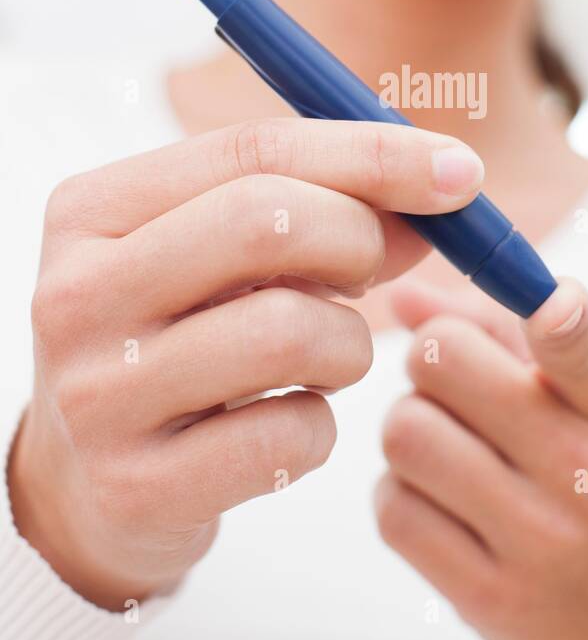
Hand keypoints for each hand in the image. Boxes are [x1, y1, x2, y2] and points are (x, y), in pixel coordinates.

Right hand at [9, 117, 484, 611]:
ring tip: (324, 357)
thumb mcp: (224, 259)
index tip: (459, 171)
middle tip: (373, 273)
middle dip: (359, 240)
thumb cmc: (182, 341)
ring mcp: (98, 395)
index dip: (373, 155)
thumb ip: (321, 207)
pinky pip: (292, 436)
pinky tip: (285, 425)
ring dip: (348, 345)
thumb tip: (443, 186)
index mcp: (91, 211)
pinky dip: (321, 426)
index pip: (252, 152)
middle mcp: (75, 295)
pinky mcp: (137, 487)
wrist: (90, 487)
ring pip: (291, 332)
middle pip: (268, 223)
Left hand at [374, 276, 587, 639]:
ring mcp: (538, 541)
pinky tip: (440, 501)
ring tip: (447, 446)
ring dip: (408, 429)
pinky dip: (400, 493)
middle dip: (430, 360)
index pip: (587, 350)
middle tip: (452, 386)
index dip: (564, 319)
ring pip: (404, 433)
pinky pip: (392, 508)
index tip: (551, 305)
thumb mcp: (582, 398)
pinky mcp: (487, 595)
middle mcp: (586, 474)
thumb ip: (497, 329)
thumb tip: (403, 296)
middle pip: (443, 363)